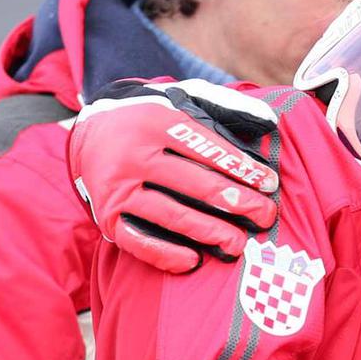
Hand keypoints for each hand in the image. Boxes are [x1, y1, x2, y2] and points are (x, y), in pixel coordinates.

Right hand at [68, 79, 279, 272]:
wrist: (90, 131)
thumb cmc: (151, 119)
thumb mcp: (183, 98)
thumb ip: (225, 106)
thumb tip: (269, 122)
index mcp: (157, 122)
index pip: (209, 149)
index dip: (244, 169)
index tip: (270, 185)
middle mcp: (135, 156)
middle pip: (196, 184)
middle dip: (237, 203)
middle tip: (265, 216)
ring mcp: (118, 189)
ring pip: (171, 216)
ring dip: (209, 232)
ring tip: (238, 243)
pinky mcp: (106, 217)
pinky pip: (137, 241)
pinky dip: (165, 255)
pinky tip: (193, 261)